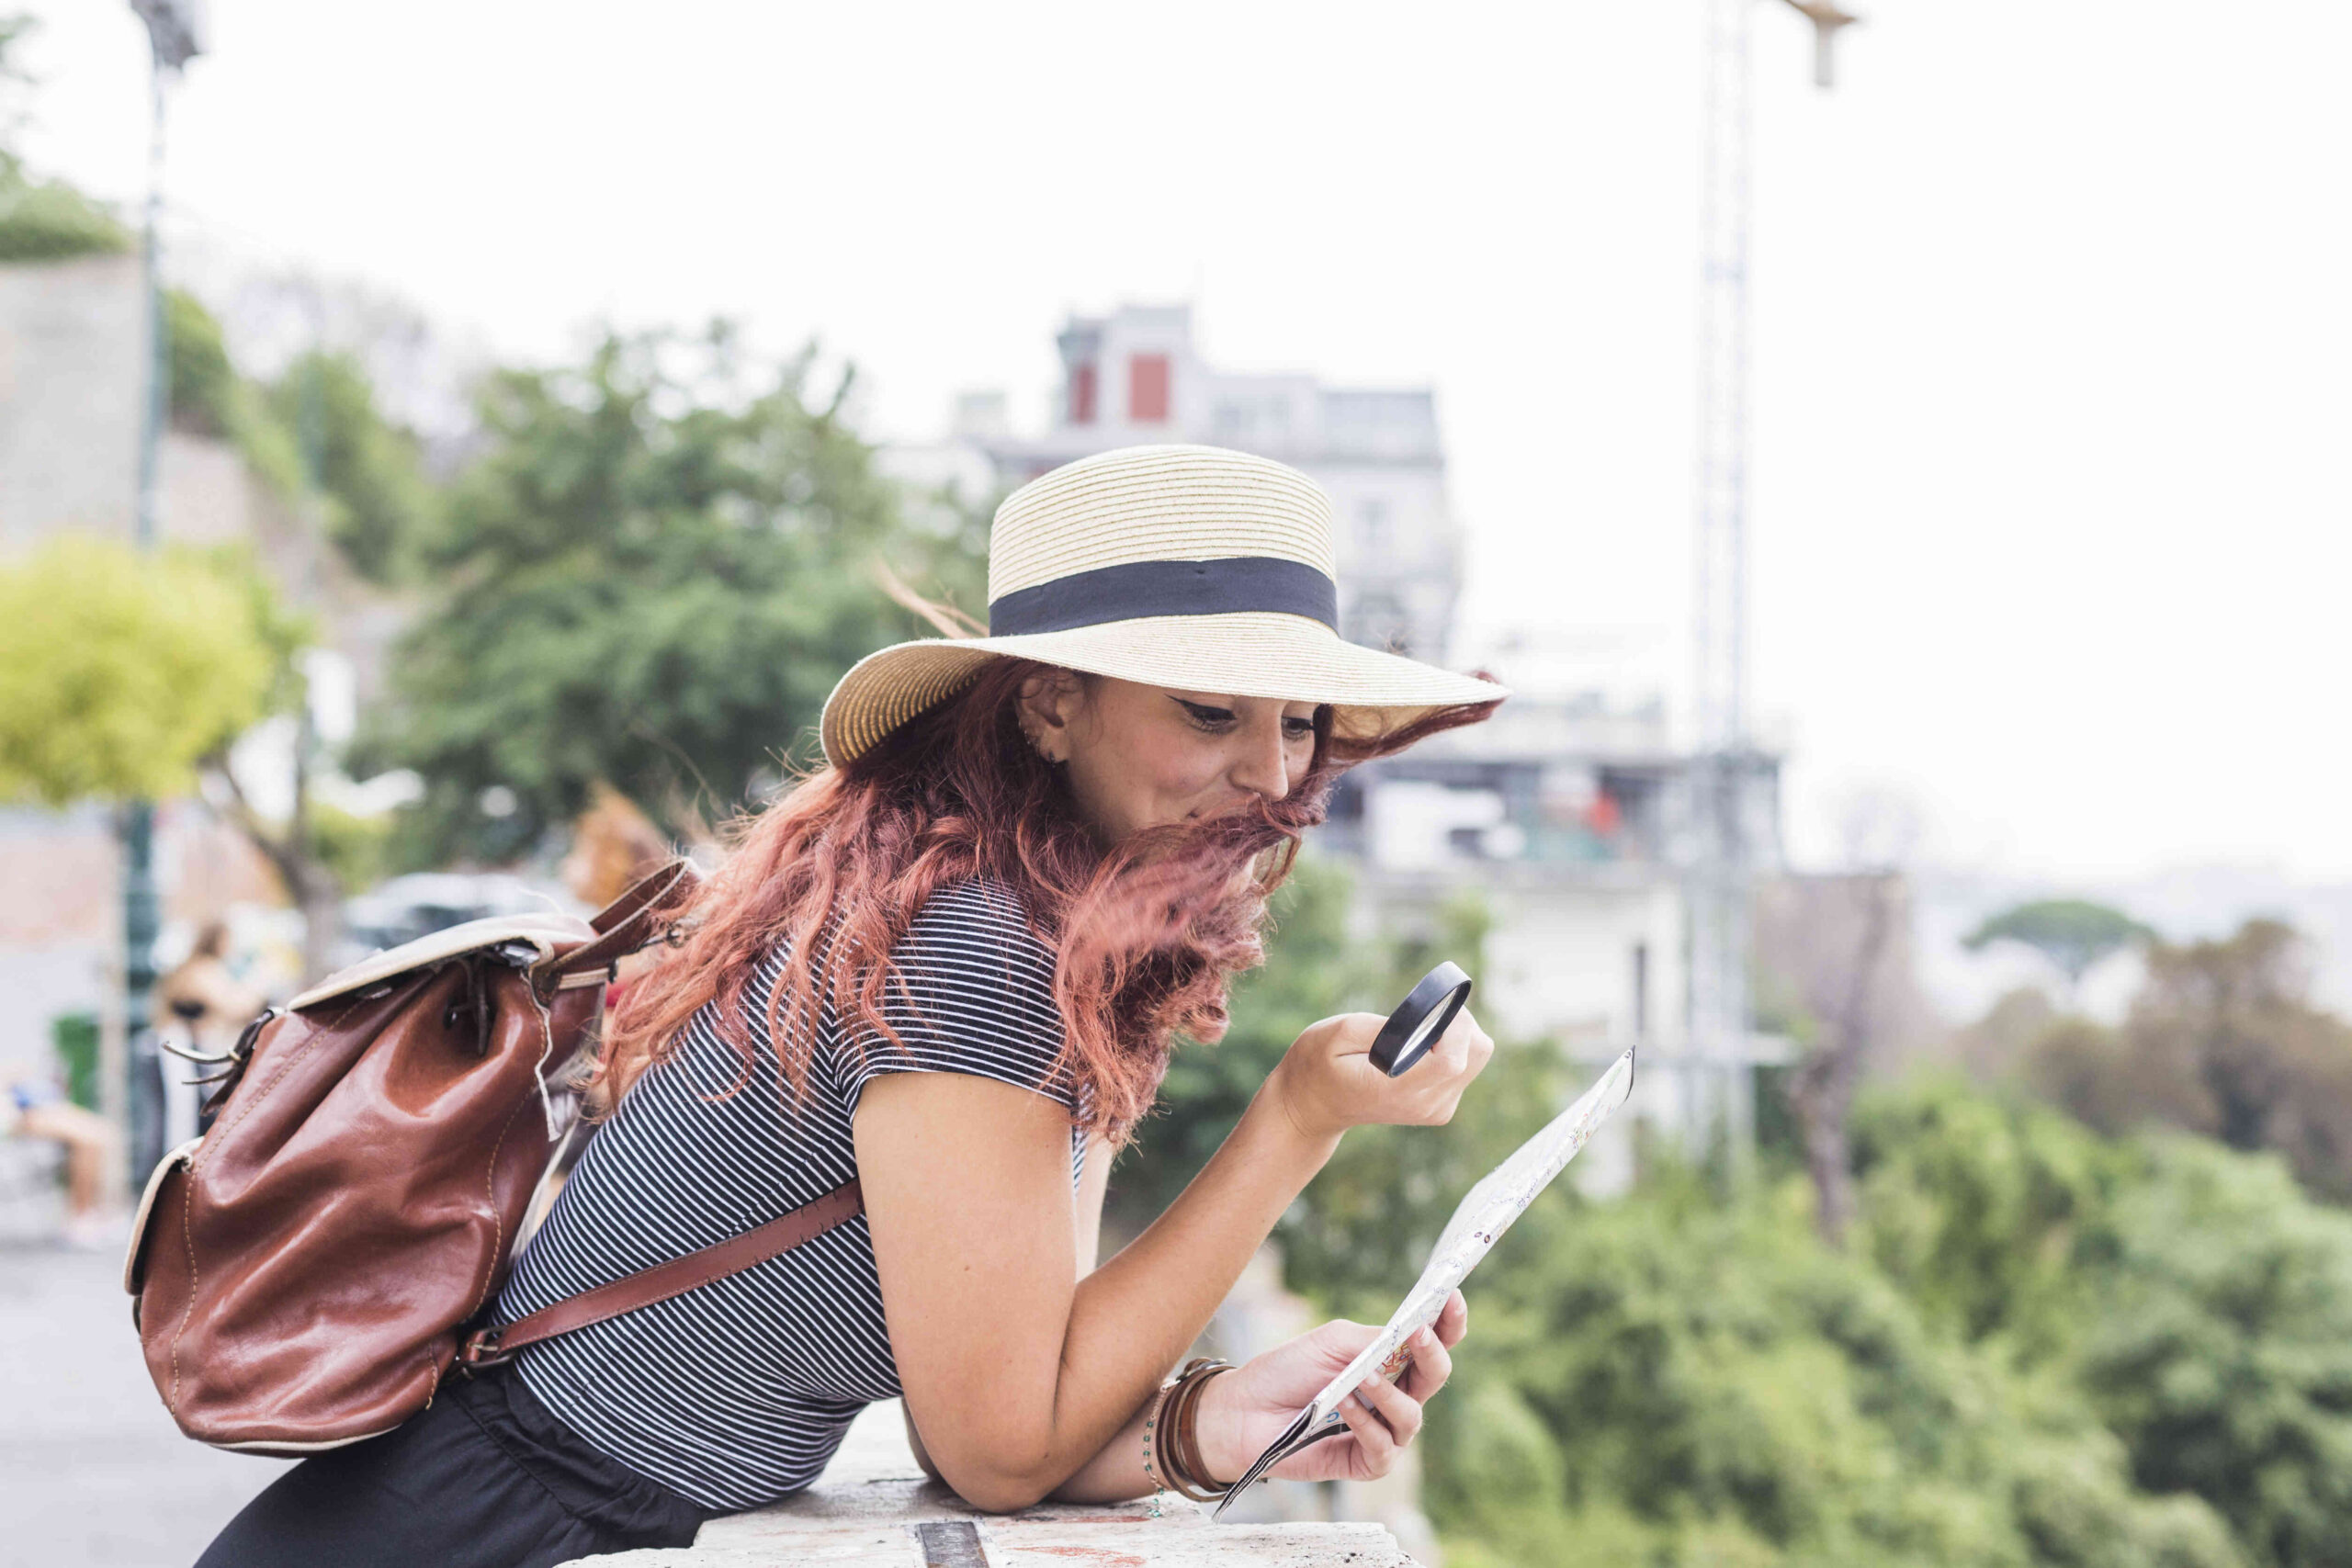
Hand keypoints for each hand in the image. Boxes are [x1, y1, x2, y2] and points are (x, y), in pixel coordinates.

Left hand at [1189, 1291, 1469, 1486]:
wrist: (1243, 1411)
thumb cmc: (1286, 1370)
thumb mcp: (1333, 1341)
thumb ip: (1374, 1339)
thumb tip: (1412, 1337)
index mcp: (1388, 1360)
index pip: (1432, 1343)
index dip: (1449, 1323)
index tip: (1453, 1298)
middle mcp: (1392, 1395)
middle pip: (1434, 1377)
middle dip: (1433, 1354)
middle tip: (1419, 1335)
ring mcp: (1381, 1430)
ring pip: (1412, 1416)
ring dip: (1390, 1394)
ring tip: (1363, 1378)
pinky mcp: (1365, 1462)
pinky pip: (1384, 1447)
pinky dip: (1365, 1424)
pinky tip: (1344, 1407)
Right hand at [1267, 1006, 1493, 1140]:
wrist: (1314, 1105)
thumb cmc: (1320, 1063)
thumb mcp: (1338, 1032)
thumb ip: (1386, 1026)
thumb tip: (1427, 1017)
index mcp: (1398, 1089)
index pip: (1453, 1060)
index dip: (1456, 1024)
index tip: (1436, 1003)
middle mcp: (1425, 1104)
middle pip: (1477, 1054)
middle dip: (1461, 1021)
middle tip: (1428, 1011)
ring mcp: (1435, 1109)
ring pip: (1478, 1058)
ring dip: (1458, 1034)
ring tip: (1422, 1028)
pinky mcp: (1440, 1107)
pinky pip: (1466, 1067)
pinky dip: (1453, 1047)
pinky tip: (1422, 1046)